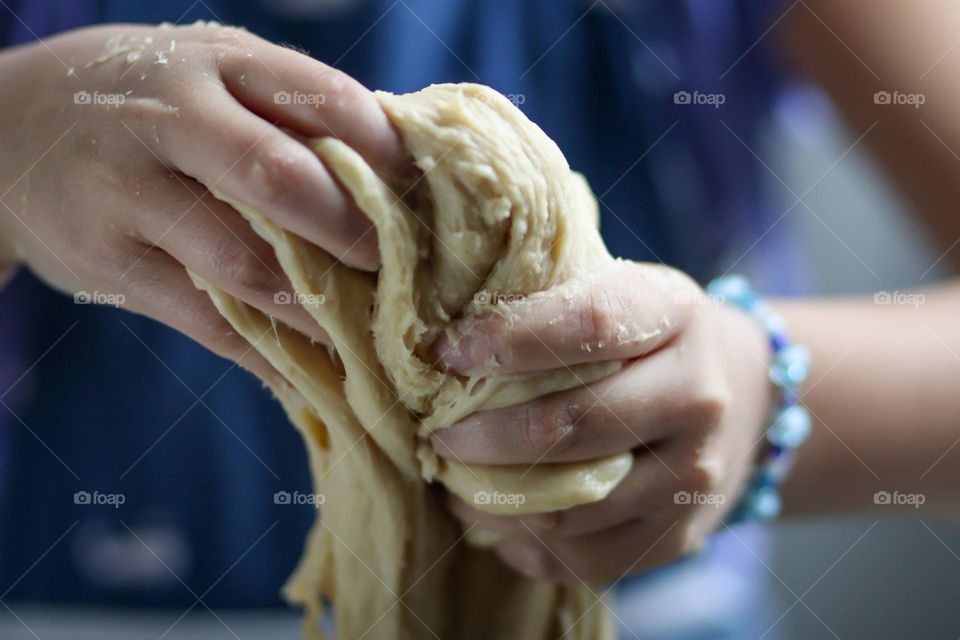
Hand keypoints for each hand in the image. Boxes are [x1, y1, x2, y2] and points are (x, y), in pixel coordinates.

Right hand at [0, 23, 409, 379]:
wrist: (8, 129)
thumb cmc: (147, 105)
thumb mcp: (210, 76)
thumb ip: (287, 113)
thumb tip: (395, 175)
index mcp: (216, 65)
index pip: (321, 99)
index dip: (384, 151)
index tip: (422, 194)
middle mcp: (168, 119)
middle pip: (279, 177)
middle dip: (352, 231)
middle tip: (399, 267)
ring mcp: (129, 195)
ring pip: (243, 265)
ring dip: (318, 309)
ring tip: (371, 333)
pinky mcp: (109, 265)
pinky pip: (207, 323)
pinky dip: (270, 354)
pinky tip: (315, 373)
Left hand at [431, 262, 773, 583]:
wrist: (748, 393)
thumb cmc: (654, 336)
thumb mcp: (622, 291)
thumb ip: (552, 302)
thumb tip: (446, 338)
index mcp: (674, 315)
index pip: (589, 323)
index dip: (508, 339)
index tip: (446, 353)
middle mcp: (696, 396)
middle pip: (572, 427)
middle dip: (484, 436)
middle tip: (439, 434)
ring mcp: (693, 474)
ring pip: (568, 508)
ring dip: (493, 500)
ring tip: (455, 479)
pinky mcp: (680, 534)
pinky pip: (584, 559)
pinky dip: (525, 546)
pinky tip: (499, 521)